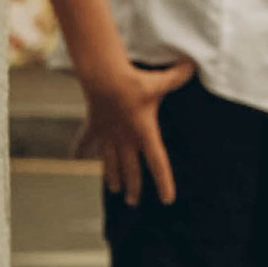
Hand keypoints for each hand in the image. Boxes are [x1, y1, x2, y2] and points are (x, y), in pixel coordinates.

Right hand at [77, 56, 194, 202]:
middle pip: (131, 170)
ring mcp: (108, 135)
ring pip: (110, 162)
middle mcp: (125, 139)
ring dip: (112, 176)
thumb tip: (193, 65)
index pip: (158, 163)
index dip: (164, 182)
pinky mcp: (94, 126)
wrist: (103, 76)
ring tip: (114, 189)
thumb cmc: (134, 81)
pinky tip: (74, 158)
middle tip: (133, 201)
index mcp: (144, 133)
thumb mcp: (161, 81)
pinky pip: (86, 141)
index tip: (168, 200)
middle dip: (133, 187)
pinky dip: (80, 149)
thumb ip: (178, 76)